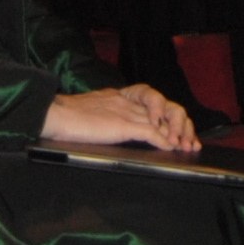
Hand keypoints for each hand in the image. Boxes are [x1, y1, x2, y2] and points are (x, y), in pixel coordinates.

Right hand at [43, 85, 197, 153]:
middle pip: (166, 106)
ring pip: (164, 116)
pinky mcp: (123, 124)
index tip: (179, 132)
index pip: (154, 100)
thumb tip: (113, 130)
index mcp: (120, 96)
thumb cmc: (65, 119)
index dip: (170, 115)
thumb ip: (108, 119)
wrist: (54, 115)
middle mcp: (127, 101)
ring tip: (183, 146)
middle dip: (182, 123)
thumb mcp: (93, 115)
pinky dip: (163, 140)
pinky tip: (170, 148)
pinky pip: (151, 131)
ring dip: (177, 132)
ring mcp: (126, 111)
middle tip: (190, 141)